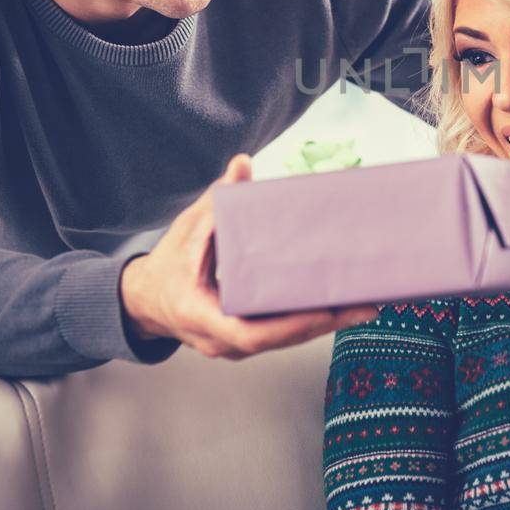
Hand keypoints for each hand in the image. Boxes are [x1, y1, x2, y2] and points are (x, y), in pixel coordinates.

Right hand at [120, 154, 378, 359]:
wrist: (146, 299)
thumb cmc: (168, 264)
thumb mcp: (188, 228)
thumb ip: (217, 200)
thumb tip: (242, 164)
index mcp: (198, 314)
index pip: (248, 333)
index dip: (289, 325)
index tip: (324, 310)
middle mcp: (218, 339)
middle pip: (278, 340)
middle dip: (322, 324)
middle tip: (364, 306)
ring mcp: (232, 345)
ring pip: (282, 341)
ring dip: (323, 325)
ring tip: (363, 307)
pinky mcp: (244, 340)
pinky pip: (279, 335)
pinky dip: (308, 323)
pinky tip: (339, 309)